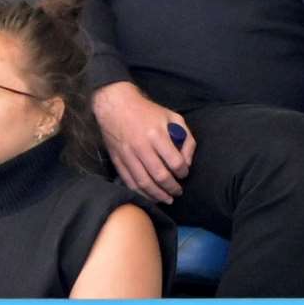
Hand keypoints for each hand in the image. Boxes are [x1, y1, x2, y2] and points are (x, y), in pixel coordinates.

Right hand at [91, 81, 193, 204]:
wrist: (115, 105)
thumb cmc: (147, 111)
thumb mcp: (172, 117)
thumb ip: (186, 139)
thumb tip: (187, 162)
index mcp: (156, 134)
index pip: (175, 162)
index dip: (183, 172)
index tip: (184, 173)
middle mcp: (141, 146)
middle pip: (160, 175)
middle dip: (172, 187)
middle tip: (178, 191)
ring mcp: (127, 154)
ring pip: (144, 182)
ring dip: (157, 195)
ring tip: (167, 199)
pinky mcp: (117, 159)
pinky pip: (129, 181)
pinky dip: (140, 192)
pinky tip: (149, 196)